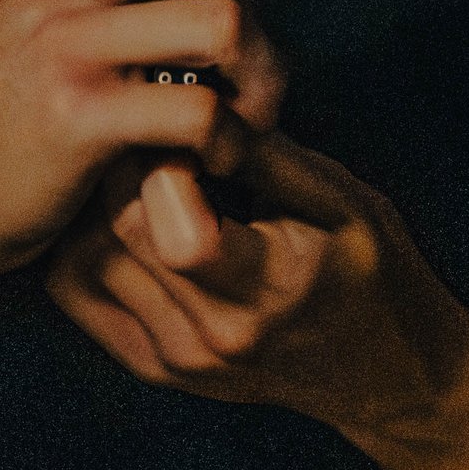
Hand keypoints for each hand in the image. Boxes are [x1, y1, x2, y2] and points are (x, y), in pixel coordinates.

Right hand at [0, 0, 285, 284]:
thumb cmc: (13, 103)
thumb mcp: (46, 2)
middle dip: (265, 12)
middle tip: (252, 64)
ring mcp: (63, 42)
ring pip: (223, 24)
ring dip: (261, 82)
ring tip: (246, 114)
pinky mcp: (74, 118)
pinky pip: (198, 111)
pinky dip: (229, 143)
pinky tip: (212, 158)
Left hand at [43, 127, 468, 469]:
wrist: (390, 376)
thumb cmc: (375, 273)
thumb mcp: (340, 200)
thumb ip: (260, 154)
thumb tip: (186, 93)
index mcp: (265, 292)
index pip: (168, 224)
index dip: (162, 155)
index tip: (181, 119)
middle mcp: (209, 338)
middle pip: (116, 232)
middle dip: (123, 163)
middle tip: (148, 126)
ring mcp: (175, 361)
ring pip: (83, 258)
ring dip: (95, 201)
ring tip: (133, 166)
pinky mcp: (152, 367)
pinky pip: (78, 293)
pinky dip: (85, 240)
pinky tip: (115, 210)